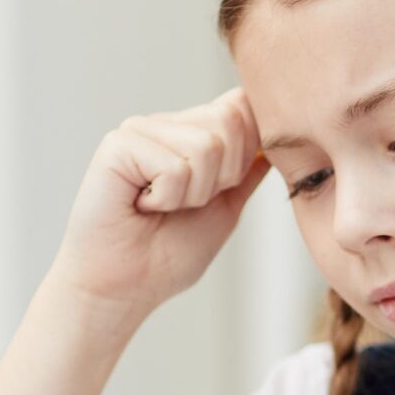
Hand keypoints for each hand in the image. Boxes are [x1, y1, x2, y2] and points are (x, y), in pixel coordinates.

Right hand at [48, 87, 270, 315]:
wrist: (124, 288)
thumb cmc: (166, 255)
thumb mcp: (225, 209)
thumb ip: (248, 171)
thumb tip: (276, 138)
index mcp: (190, 133)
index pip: (243, 106)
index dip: (249, 151)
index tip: (218, 191)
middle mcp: (165, 124)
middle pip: (231, 120)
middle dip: (224, 176)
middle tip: (185, 203)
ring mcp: (139, 130)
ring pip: (207, 146)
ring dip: (193, 193)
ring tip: (161, 206)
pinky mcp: (118, 146)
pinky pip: (175, 166)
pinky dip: (168, 199)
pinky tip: (142, 207)